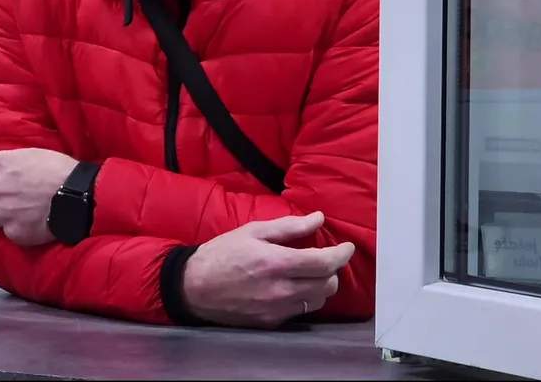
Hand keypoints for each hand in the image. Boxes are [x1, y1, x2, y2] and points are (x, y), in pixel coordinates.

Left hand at [0, 148, 78, 246]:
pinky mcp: (13, 232)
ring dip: (6, 214)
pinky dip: (19, 228)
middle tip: (12, 196)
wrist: (78, 195)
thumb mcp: (26, 154)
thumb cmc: (56, 169)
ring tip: (27, 207)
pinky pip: (9, 232)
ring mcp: (1, 213)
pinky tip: (34, 220)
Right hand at [180, 212, 355, 328]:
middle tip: (324, 258)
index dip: (341, 255)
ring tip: (308, 273)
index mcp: (275, 263)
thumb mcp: (253, 231)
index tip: (346, 247)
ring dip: (320, 286)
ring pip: (318, 301)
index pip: (324, 263)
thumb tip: (318, 218)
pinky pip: (300, 311)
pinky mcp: (271, 322)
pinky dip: (304, 298)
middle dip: (332, 270)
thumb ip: (289, 226)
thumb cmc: (222, 253)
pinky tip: (292, 286)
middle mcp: (280, 290)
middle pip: (327, 284)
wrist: (194, 287)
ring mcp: (276, 310)